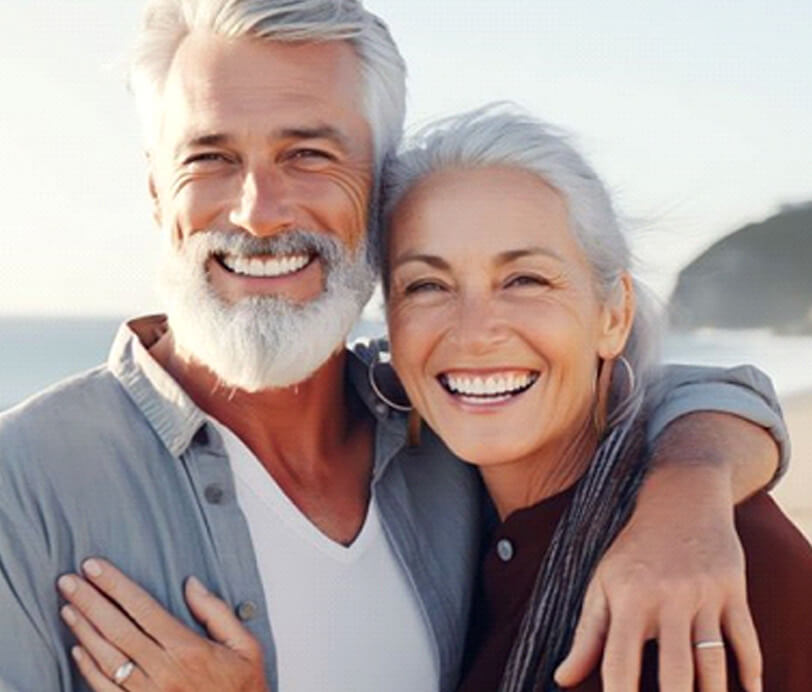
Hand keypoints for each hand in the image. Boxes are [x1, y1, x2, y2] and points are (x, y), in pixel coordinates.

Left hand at [57, 558, 268, 690]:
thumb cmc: (244, 690)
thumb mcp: (246, 646)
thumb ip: (217, 612)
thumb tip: (191, 584)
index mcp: (188, 649)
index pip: (142, 608)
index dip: (115, 585)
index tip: (95, 567)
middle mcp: (164, 671)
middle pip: (117, 629)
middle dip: (89, 601)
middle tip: (68, 581)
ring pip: (106, 658)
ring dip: (83, 631)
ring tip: (68, 607)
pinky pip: (106, 690)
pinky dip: (88, 669)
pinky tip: (78, 649)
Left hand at [554, 464, 761, 691]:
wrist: (680, 499)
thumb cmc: (634, 550)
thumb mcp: (603, 584)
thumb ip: (587, 636)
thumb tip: (562, 680)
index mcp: (628, 598)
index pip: (621, 663)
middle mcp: (667, 597)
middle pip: (676, 671)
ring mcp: (703, 594)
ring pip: (713, 661)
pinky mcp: (733, 589)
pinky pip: (746, 639)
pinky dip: (751, 670)